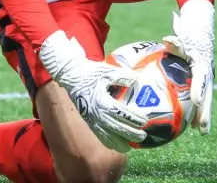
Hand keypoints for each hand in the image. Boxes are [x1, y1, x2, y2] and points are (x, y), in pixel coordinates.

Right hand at [39, 30, 146, 151]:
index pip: (121, 113)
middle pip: (116, 128)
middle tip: (143, 136)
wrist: (72, 76)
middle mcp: (97, 113)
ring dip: (120, 142)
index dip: (133, 118)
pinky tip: (116, 145)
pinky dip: (109, 142)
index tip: (144, 121)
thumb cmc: (91, 73)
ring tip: (131, 146)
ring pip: (107, 136)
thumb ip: (122, 76)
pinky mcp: (88, 121)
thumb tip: (136, 80)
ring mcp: (92, 119)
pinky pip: (99, 135)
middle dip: (131, 134)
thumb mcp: (107, 70)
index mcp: (103, 101)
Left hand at [162, 0, 214, 134]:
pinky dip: (196, 111)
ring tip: (198, 130)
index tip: (196, 101)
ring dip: (202, 115)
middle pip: (206, 96)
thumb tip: (166, 39)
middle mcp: (206, 76)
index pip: (200, 79)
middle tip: (201, 127)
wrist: (201, 38)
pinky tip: (189, 123)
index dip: (198, 90)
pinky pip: (200, 99)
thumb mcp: (183, 40)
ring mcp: (206, 81)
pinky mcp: (203, 85)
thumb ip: (176, 43)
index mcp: (202, 66)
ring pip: (206, 100)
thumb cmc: (189, 40)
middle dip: (205, 112)